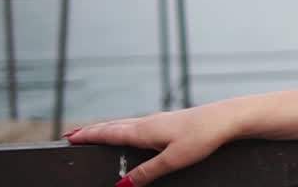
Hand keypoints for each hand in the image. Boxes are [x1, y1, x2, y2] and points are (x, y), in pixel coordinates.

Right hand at [64, 102, 241, 186]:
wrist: (228, 118)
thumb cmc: (202, 136)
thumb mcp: (172, 160)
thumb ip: (146, 173)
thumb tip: (121, 186)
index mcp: (144, 129)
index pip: (109, 132)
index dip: (89, 135)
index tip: (69, 137)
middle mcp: (149, 121)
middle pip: (114, 125)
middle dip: (93, 130)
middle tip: (74, 135)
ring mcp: (160, 120)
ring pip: (127, 123)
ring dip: (109, 127)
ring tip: (97, 132)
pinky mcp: (171, 121)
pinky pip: (140, 123)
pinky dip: (126, 127)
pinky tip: (132, 131)